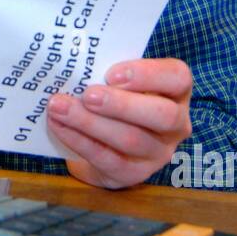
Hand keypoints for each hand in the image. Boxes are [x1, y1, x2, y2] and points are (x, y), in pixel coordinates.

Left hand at [46, 58, 191, 189]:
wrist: (105, 145)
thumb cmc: (114, 99)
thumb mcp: (119, 82)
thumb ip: (108, 71)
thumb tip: (74, 62)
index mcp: (176, 92)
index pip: (177, 77)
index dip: (147, 74)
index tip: (111, 73)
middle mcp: (176, 124)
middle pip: (162, 115)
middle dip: (121, 104)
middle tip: (87, 95)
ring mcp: (158, 153)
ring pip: (131, 139)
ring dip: (91, 122)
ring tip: (60, 108)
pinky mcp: (134, 173)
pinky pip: (107, 158)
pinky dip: (79, 140)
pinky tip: (59, 125)